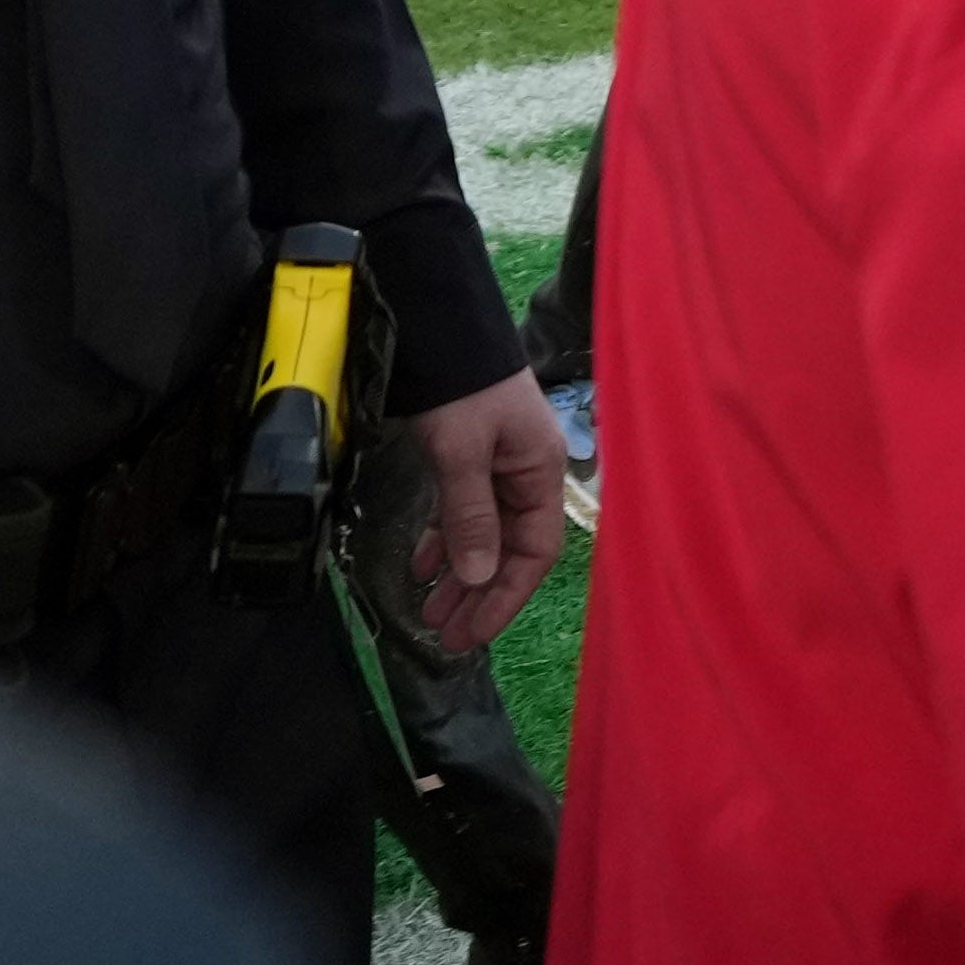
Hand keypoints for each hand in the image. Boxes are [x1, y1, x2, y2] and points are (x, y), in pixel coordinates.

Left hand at [407, 371, 576, 646]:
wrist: (442, 328)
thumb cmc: (462, 390)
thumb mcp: (462, 452)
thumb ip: (470, 515)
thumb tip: (474, 579)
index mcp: (541, 475)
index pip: (535, 552)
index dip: (505, 596)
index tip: (473, 631)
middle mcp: (527, 477)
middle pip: (510, 551)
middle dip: (479, 596)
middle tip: (446, 636)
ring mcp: (500, 468)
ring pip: (484, 536)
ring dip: (459, 575)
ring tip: (430, 612)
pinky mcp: (472, 459)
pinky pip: (465, 513)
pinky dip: (446, 541)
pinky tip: (424, 564)